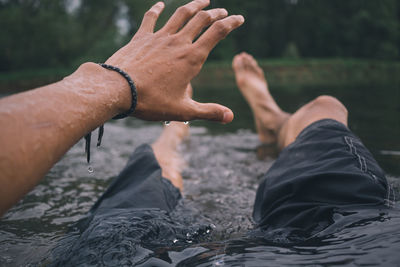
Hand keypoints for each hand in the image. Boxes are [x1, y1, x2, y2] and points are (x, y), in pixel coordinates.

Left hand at [105, 0, 243, 122]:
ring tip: (203, 0)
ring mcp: (159, 37)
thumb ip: (209, 112)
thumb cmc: (151, 102)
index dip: (231, 23)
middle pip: (201, 19)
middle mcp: (178, 42)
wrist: (118, 89)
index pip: (217, 33)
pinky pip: (151, 18)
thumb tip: (230, 117)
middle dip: (215, 13)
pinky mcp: (141, 37)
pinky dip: (157, 9)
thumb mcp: (183, 111)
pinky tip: (160, 4)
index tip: (239, 18)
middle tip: (223, 11)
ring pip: (180, 14)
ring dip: (194, 5)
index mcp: (192, 58)